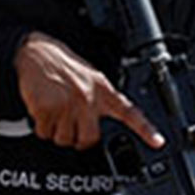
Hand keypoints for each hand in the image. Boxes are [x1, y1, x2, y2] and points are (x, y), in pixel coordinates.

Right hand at [12, 31, 163, 150]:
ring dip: (57, 131)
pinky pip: (45, 133)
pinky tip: (43, 110)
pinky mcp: (48, 108)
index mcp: (103, 90)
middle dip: (78, 138)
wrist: (35, 52)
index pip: (130, 113)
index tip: (158, 142)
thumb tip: (99, 125)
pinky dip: (42, 126)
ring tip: (55, 111)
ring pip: (65, 139)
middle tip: (70, 124)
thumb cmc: (63, 66)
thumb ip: (99, 100)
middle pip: (89, 139)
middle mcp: (88, 98)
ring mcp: (68, 104)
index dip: (146, 130)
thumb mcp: (91, 78)